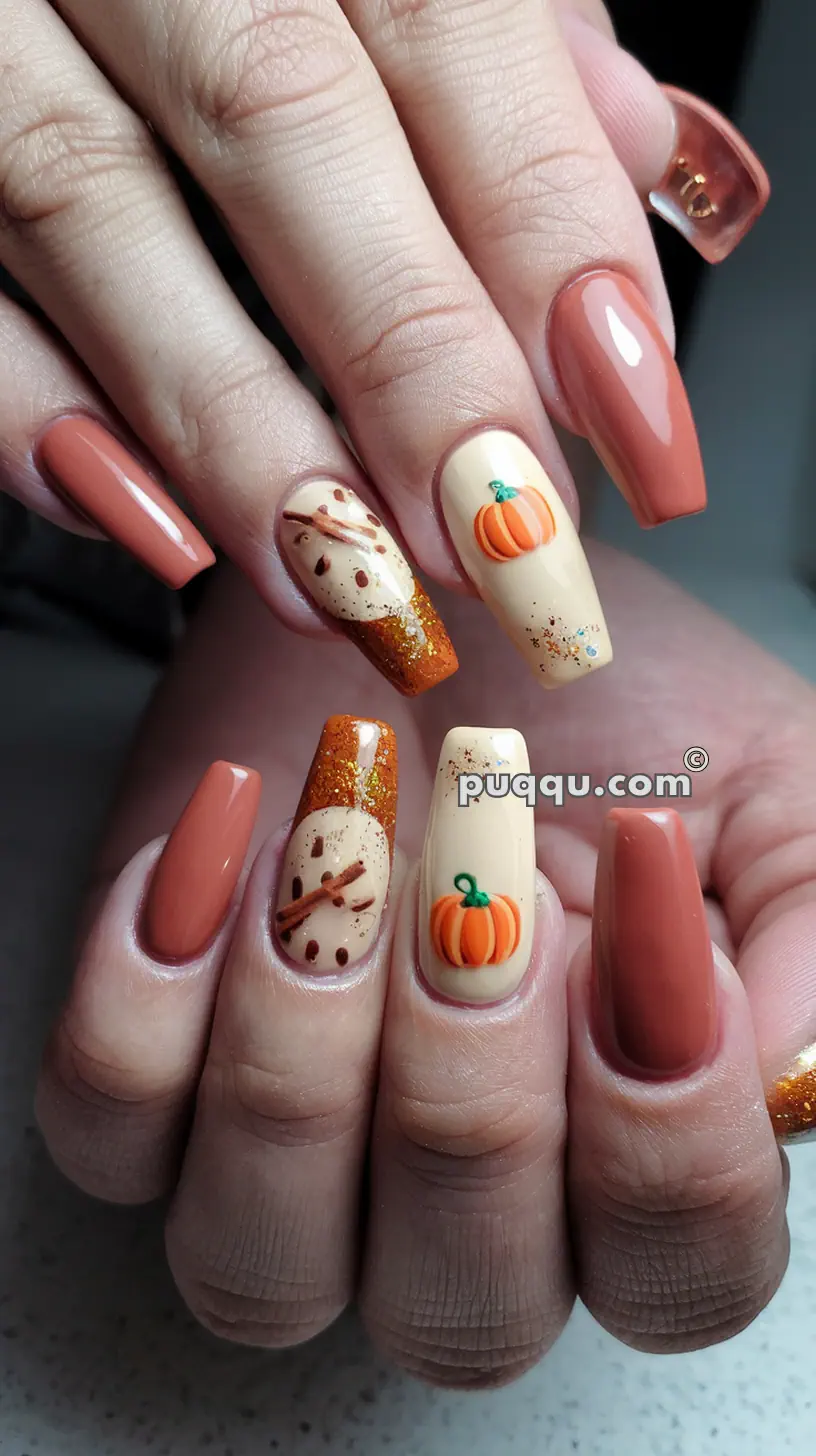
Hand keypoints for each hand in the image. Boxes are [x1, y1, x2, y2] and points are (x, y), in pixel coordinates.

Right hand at [1, 0, 765, 695]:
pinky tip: (149, 525)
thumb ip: (504, 36)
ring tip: (349, 579)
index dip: (546, 227)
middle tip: (504, 545)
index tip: (628, 415)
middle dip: (408, 355)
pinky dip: (30, 410)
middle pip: (276, 113)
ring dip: (231, 421)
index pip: (443, 21)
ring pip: (87, 197)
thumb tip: (631, 148)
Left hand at [35, 544, 808, 1383]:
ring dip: (303, 1049)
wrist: (435, 594)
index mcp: (635, 1150)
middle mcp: (463, 1198)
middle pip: (463, 1305)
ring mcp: (293, 1152)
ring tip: (342, 838)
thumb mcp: (766, 785)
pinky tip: (231, 832)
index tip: (648, 898)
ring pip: (262, 1264)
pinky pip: (110, 1128)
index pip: (679, 1271)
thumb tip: (774, 1083)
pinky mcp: (154, 1067)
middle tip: (480, 866)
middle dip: (471, 1090)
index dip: (667, 1136)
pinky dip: (152, 990)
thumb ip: (814, 938)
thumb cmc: (602, 700)